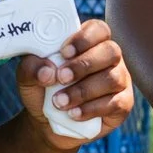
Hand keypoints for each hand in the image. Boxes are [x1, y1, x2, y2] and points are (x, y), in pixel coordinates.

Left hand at [16, 19, 135, 148]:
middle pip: (111, 51)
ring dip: (83, 91)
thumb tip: (48, 71)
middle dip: (84, 65)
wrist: (48, 123)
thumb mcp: (28, 77)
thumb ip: (32, 67)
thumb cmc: (43, 90)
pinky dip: (91, 109)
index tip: (64, 53)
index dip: (84, 39)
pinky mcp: (123, 103)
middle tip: (61, 78)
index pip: (98, 29)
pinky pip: (116, 102)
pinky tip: (73, 114)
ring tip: (59, 102)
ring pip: (113, 78)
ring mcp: (120, 80)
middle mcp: (109, 58)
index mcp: (90, 42)